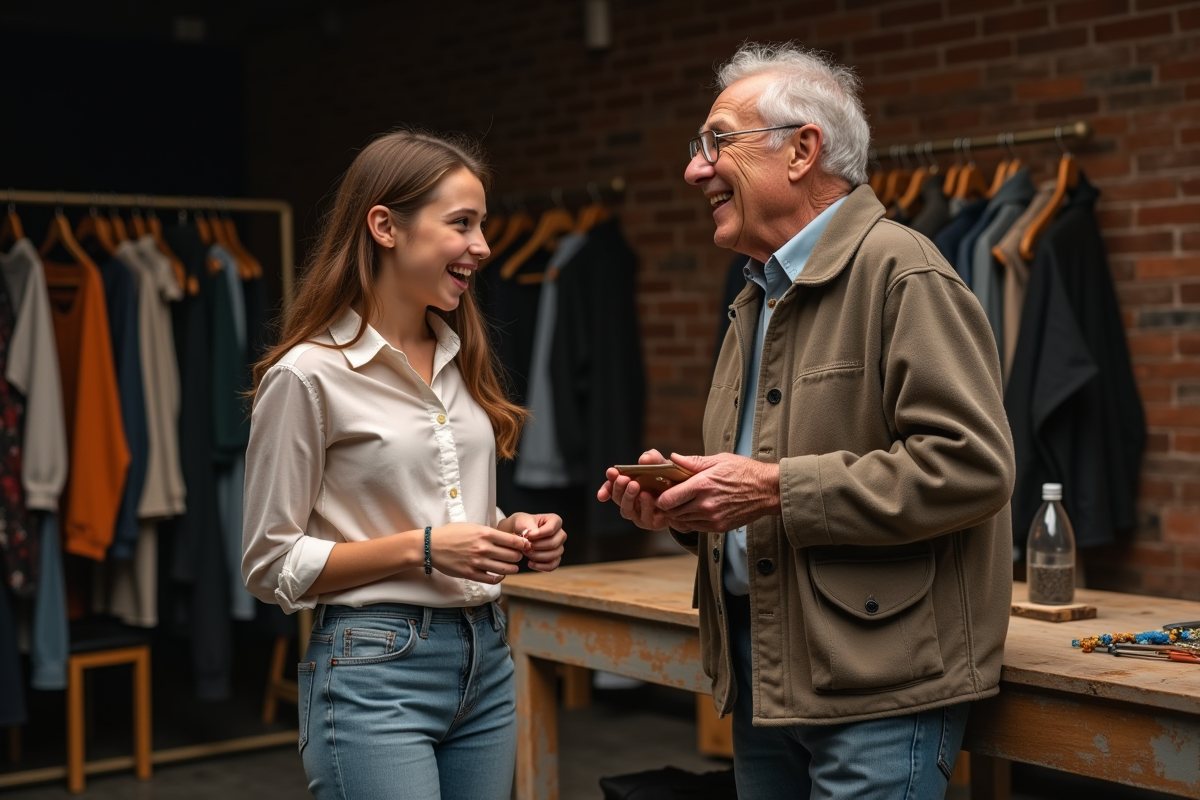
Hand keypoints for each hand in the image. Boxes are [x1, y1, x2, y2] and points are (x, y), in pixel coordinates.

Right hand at [430, 523, 530, 583]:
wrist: (432, 546)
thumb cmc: (451, 534)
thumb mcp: (472, 526)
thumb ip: (489, 532)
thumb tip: (508, 538)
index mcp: (485, 533)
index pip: (513, 540)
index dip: (523, 544)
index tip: (525, 546)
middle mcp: (483, 548)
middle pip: (512, 556)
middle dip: (518, 556)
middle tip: (518, 556)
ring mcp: (477, 562)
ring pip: (505, 569)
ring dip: (512, 569)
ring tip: (513, 567)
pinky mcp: (471, 574)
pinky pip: (492, 579)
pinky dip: (499, 578)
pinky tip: (500, 574)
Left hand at [506, 512, 566, 571]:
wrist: (520, 532)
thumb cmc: (523, 524)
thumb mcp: (523, 521)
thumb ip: (528, 528)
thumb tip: (530, 536)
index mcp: (555, 521)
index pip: (551, 529)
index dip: (538, 534)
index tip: (526, 536)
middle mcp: (560, 534)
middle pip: (553, 543)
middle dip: (537, 546)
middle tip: (525, 546)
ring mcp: (559, 546)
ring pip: (554, 555)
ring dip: (537, 556)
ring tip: (526, 553)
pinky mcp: (555, 558)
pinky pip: (552, 565)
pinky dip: (541, 566)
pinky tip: (530, 563)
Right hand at [597, 449, 676, 530]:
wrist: (687, 496)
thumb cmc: (669, 479)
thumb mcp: (662, 465)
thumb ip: (653, 459)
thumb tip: (643, 459)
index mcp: (627, 488)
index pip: (611, 488)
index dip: (607, 483)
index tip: (610, 472)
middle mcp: (630, 502)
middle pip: (618, 498)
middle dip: (618, 488)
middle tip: (623, 478)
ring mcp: (639, 514)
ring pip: (627, 510)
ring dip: (629, 497)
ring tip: (635, 485)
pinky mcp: (650, 523)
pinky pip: (644, 517)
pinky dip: (644, 506)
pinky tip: (647, 496)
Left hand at [655, 453, 779, 531]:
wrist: (767, 490)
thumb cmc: (744, 471)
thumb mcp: (719, 460)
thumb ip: (693, 462)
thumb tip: (673, 458)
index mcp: (703, 485)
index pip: (668, 499)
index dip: (660, 497)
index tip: (661, 492)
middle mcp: (705, 504)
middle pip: (672, 512)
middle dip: (667, 506)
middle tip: (668, 498)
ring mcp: (712, 518)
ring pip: (682, 521)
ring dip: (678, 514)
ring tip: (681, 503)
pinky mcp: (719, 527)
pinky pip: (695, 527)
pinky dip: (690, 520)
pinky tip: (694, 510)